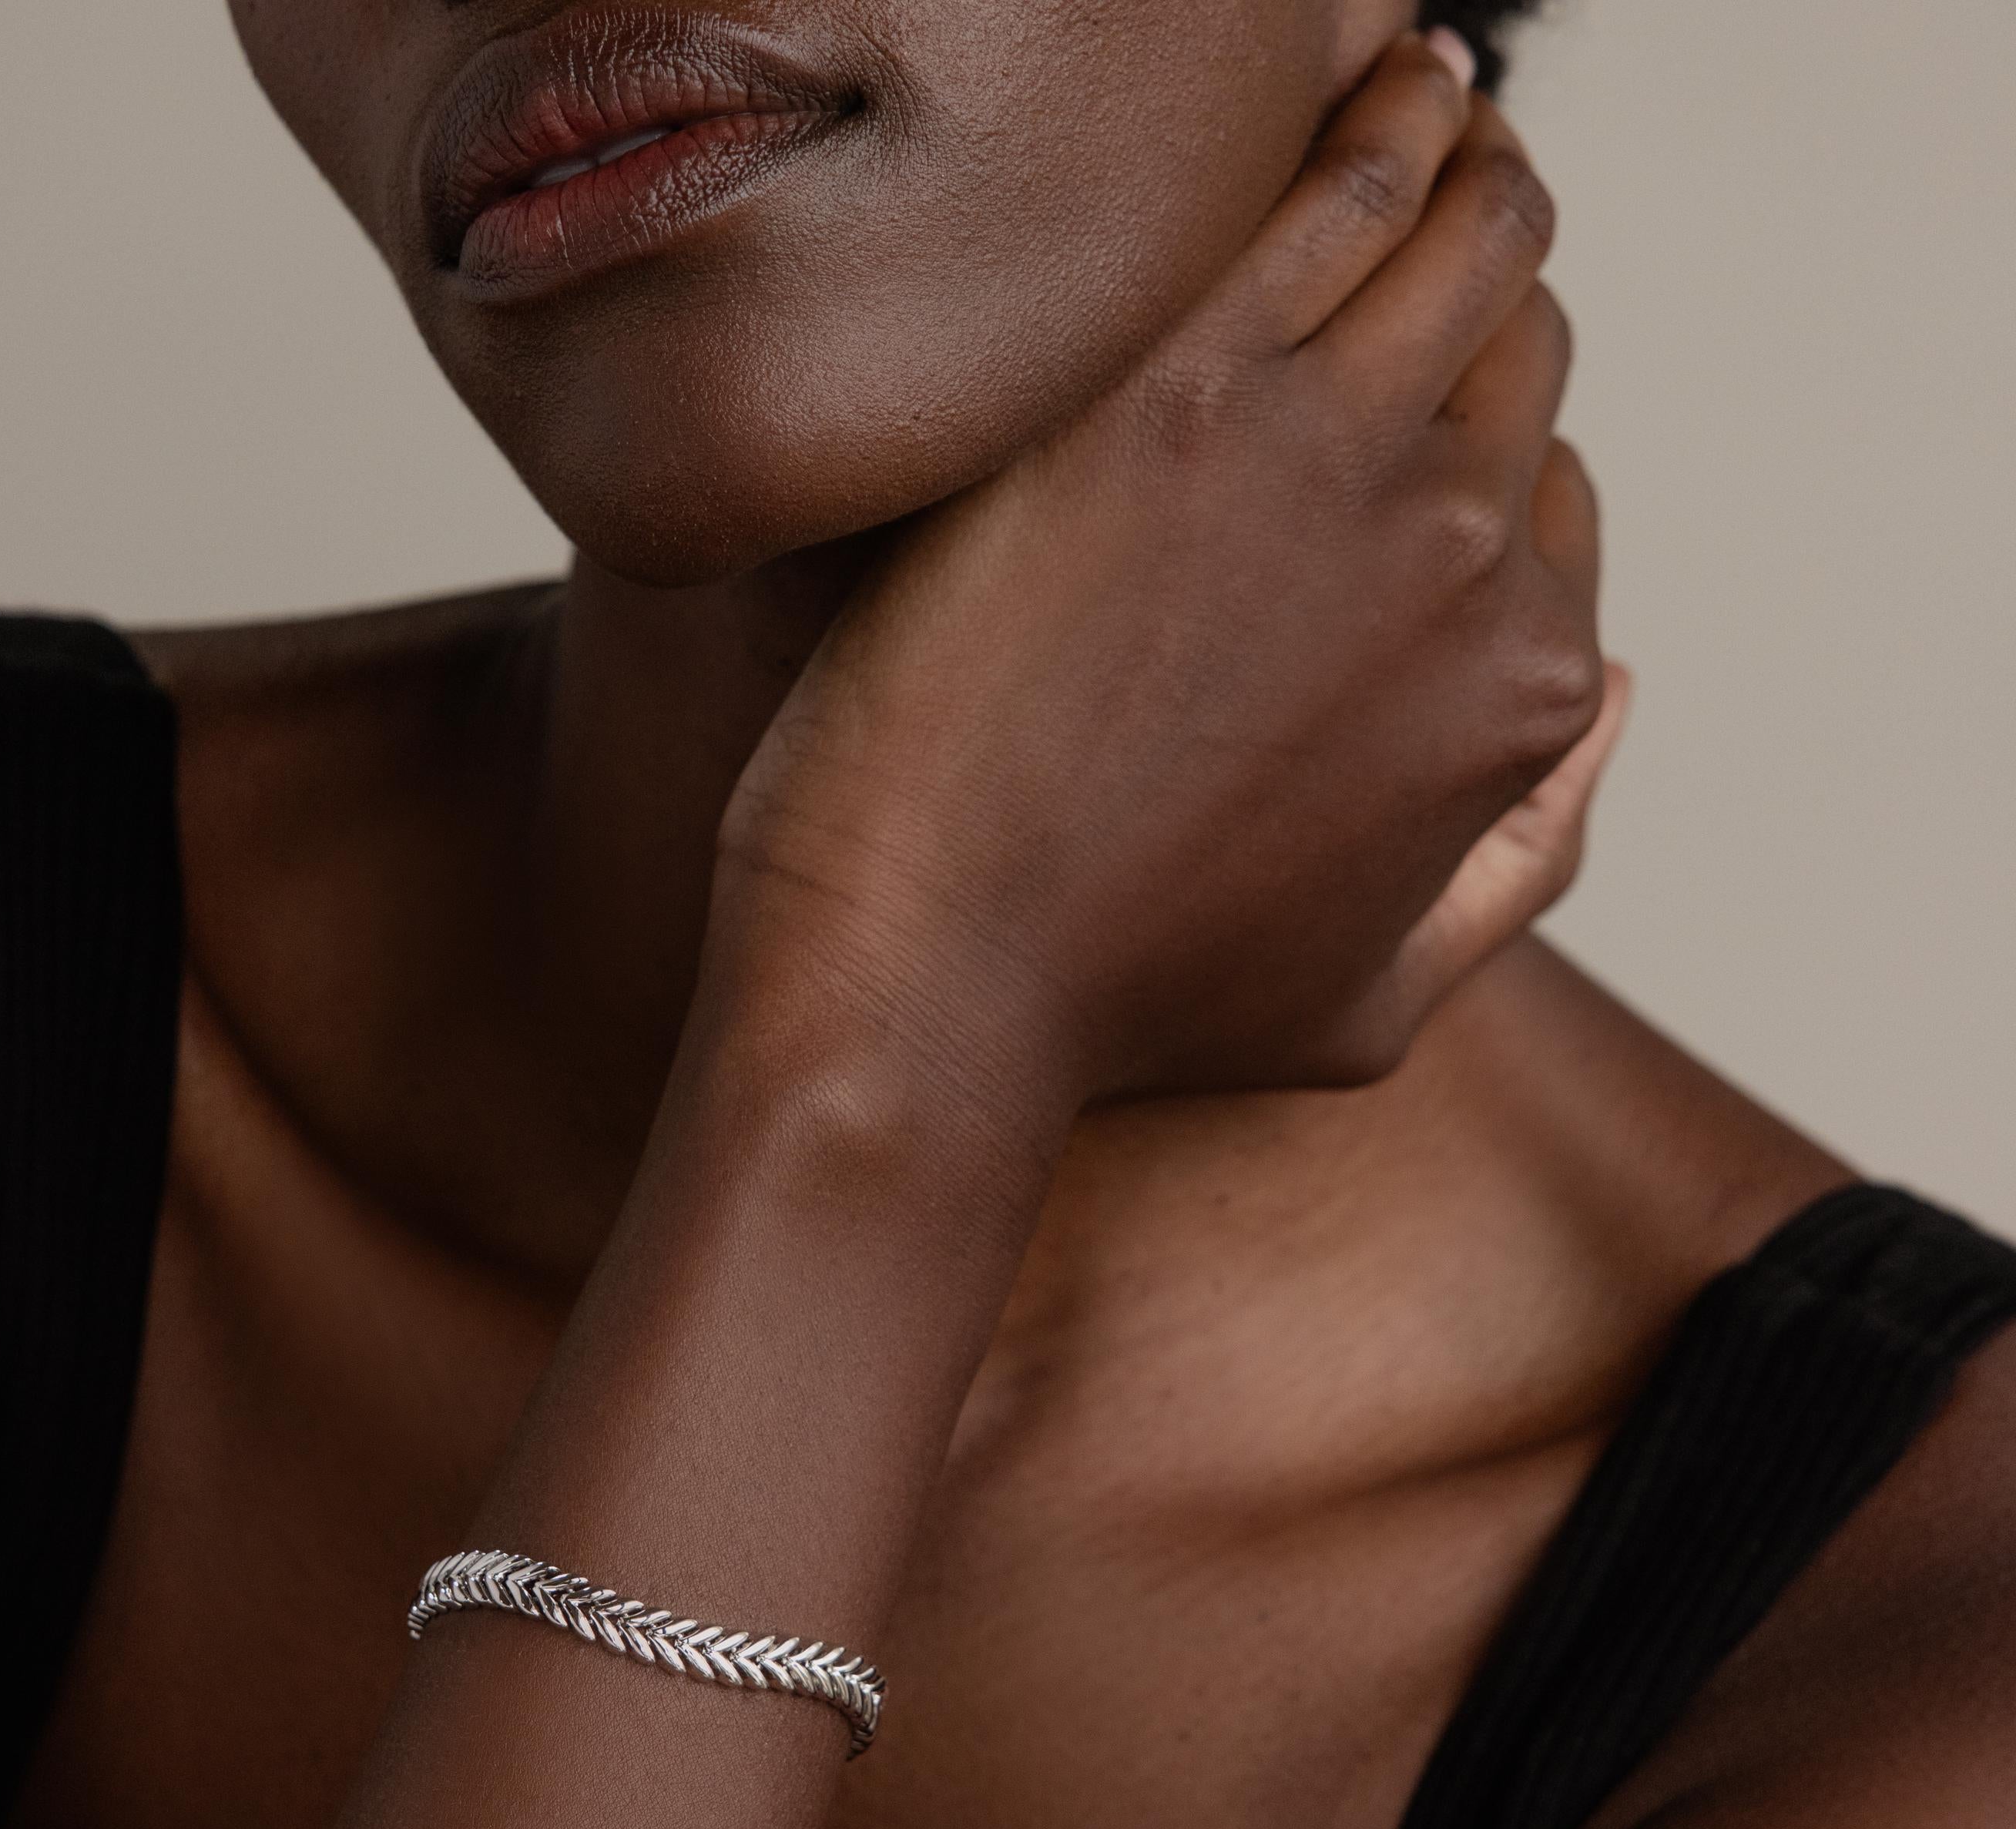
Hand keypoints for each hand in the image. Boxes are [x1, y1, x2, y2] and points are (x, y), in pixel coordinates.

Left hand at [713, 34, 1620, 1116]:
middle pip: (1516, 359)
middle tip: (1419, 230)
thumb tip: (1622, 687)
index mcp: (1525, 696)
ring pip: (1466, 243)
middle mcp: (1469, 566)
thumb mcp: (1375, 1004)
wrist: (927, 984)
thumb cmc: (1123, 1014)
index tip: (1406, 403)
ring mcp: (1340, 469)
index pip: (1553, 500)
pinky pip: (1342, 193)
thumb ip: (1524, 859)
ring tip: (1418, 114)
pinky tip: (1373, 74)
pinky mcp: (1190, 397)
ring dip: (1463, 163)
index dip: (1479, 444)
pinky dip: (1382, 114)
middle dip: (1480, 291)